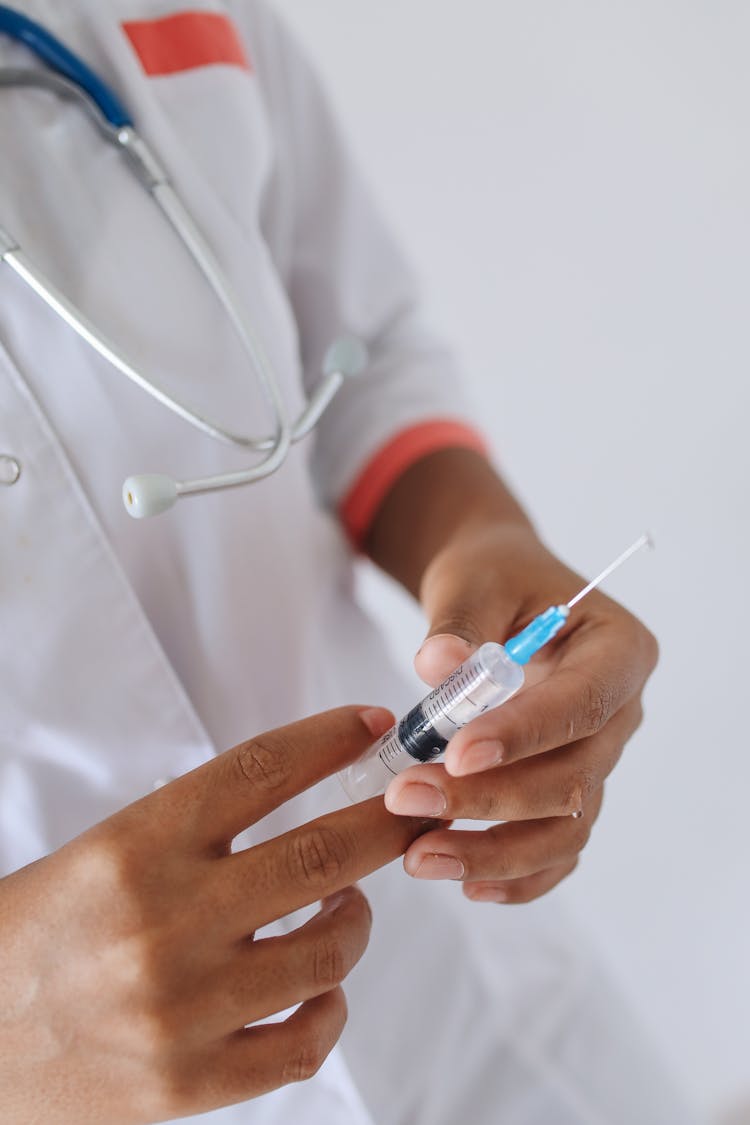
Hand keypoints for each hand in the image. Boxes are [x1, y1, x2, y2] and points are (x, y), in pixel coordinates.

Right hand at [0, 706, 422, 1124]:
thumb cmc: (41, 931)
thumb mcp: (105, 851)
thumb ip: (200, 828)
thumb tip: (311, 788)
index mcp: (134, 848)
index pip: (259, 771)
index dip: (330, 739)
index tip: (374, 725)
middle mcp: (162, 922)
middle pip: (318, 856)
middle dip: (387, 824)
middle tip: (418, 807)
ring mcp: (179, 1010)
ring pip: (328, 951)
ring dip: (359, 918)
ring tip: (349, 903)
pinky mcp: (187, 1085)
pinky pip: (305, 1042)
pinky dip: (330, 1006)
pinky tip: (322, 985)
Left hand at [383, 520, 657, 902]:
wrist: (499, 592)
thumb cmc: (493, 577)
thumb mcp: (473, 581)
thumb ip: (459, 623)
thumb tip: (439, 667)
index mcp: (617, 650)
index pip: (582, 704)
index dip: (524, 736)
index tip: (456, 754)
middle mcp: (621, 712)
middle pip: (573, 778)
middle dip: (490, 798)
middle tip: (406, 798)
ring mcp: (598, 758)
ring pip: (566, 828)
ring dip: (495, 850)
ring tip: (419, 856)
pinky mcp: (569, 791)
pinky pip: (556, 849)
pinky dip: (516, 874)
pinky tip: (463, 880)